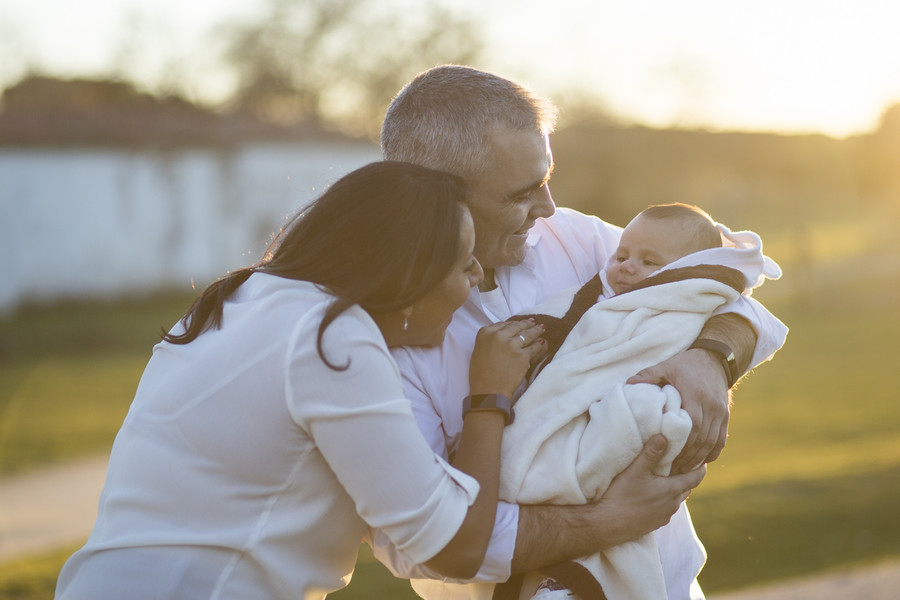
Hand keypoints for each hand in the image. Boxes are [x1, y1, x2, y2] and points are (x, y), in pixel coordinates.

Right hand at [469, 320, 545, 396]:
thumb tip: (502, 336)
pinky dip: (539, 345)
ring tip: (541, 329)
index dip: (513, 323)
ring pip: (527, 334)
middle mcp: (498, 336)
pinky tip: (542, 343)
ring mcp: (512, 345)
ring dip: (535, 331)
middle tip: (533, 322)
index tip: (519, 323)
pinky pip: (534, 348)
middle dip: (526, 324)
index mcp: (485, 333)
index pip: (503, 324)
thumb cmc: (480, 374)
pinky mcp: (522, 355)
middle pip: (516, 326)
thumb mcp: (479, 351)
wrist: (488, 390)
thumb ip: (489, 340)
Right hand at [596, 434, 706, 546]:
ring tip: (666, 478)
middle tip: (682, 464)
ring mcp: (664, 516)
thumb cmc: (621, 496)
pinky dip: (664, 500)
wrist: (608, 525)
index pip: (696, 478)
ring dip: (674, 489)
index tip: (702, 459)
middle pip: (686, 488)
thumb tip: (663, 436)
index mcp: (672, 490)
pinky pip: (666, 509)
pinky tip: (652, 495)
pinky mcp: (655, 524)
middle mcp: (672, 505)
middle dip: (687, 476)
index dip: (701, 468)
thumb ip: (650, 453)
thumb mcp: (635, 470)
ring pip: (676, 499)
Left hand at [627, 349, 730, 473]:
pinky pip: (720, 440)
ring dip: (698, 459)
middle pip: (702, 439)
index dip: (682, 444)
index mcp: (696, 395)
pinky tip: (699, 463)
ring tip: (682, 470)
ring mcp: (721, 413)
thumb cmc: (686, 364)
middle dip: (688, 457)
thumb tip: (627, 384)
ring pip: (712, 443)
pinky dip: (711, 453)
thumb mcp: (666, 366)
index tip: (667, 456)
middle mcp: (712, 406)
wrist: (715, 359)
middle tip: (672, 469)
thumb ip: (647, 375)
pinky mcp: (725, 417)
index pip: (693, 425)